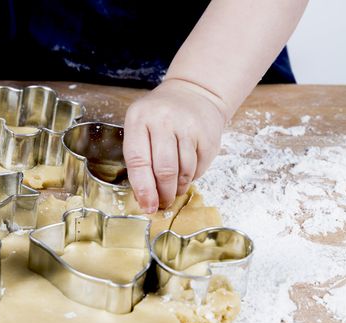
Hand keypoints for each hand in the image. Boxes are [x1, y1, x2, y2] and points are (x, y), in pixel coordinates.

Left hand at [123, 78, 227, 212]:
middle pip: (164, 170)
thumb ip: (139, 158)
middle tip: (162, 204)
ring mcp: (188, 126)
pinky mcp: (207, 135)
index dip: (143, 188)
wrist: (193, 93)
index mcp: (138, 118)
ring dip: (177, 188)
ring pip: (183, 172)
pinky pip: (198, 168)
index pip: (138, 160)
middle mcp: (163, 120)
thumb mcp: (140, 127)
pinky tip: (185, 173)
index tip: (146, 206)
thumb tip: (144, 198)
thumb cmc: (159, 117)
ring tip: (173, 190)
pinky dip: (191, 178)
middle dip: (163, 194)